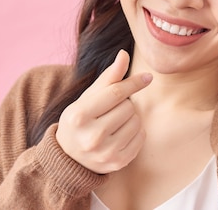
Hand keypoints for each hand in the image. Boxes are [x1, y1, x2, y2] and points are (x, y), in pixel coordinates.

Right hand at [55, 50, 151, 173]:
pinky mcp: (118, 163)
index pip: (115, 93)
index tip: (147, 77)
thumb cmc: (81, 119)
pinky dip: (136, 132)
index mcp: (79, 116)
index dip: (133, 83)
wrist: (69, 157)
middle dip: (125, 104)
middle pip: (128, 107)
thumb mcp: (88, 97)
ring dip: (131, 117)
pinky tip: (121, 133)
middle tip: (112, 110)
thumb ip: (108, 77)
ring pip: (136, 122)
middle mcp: (91, 137)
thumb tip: (124, 54)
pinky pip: (141, 138)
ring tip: (116, 122)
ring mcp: (105, 153)